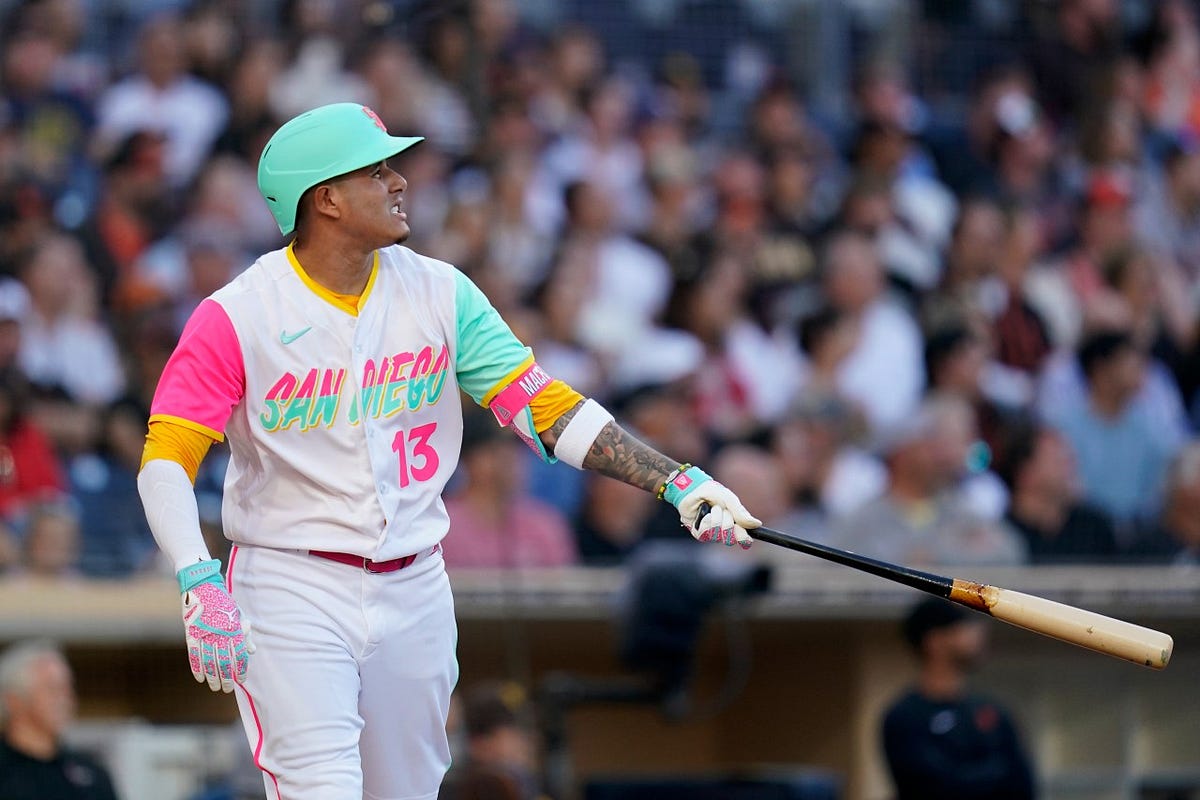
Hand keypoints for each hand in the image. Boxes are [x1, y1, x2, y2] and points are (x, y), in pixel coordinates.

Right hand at [177, 560, 253, 692]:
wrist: (201, 584)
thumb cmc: (222, 601)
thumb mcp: (237, 614)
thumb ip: (245, 634)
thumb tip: (252, 652)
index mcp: (233, 627)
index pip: (239, 654)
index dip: (240, 669)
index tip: (241, 680)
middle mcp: (220, 632)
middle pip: (224, 661)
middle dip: (227, 677)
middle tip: (227, 689)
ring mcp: (204, 633)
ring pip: (209, 661)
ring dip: (213, 677)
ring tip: (215, 688)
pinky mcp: (190, 633)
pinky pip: (194, 655)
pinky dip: (197, 668)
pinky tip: (200, 679)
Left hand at [661, 466, 761, 548]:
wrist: (694, 489)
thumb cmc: (712, 493)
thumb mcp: (730, 500)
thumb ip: (741, 513)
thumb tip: (757, 524)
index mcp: (734, 523)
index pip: (743, 538)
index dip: (743, 538)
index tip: (743, 533)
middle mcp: (723, 531)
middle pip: (730, 539)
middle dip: (727, 522)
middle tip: (723, 510)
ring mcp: (711, 534)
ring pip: (718, 536)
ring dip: (716, 519)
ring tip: (712, 509)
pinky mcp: (699, 534)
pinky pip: (706, 534)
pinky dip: (706, 521)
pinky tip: (703, 515)